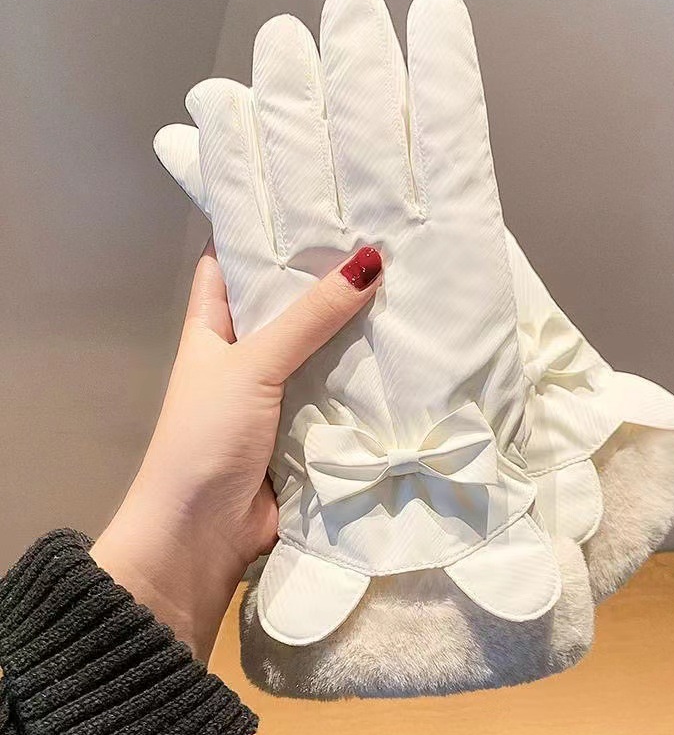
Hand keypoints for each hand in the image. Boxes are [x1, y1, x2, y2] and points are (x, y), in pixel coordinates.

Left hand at [91, 239, 381, 659]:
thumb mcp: (252, 366)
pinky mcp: (307, 426)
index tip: (309, 197)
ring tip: (408, 282)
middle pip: (288, 302)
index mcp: (214, 326)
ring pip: (321, 347)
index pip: (232, 260)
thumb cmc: (207, 438)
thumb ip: (308, 318)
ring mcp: (279, 391)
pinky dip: (367, 376)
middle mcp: (246, 352)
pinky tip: (408, 351)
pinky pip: (340, 390)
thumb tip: (370, 260)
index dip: (262, 228)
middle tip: (382, 235)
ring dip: (355, 326)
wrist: (203, 538)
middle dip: (327, 276)